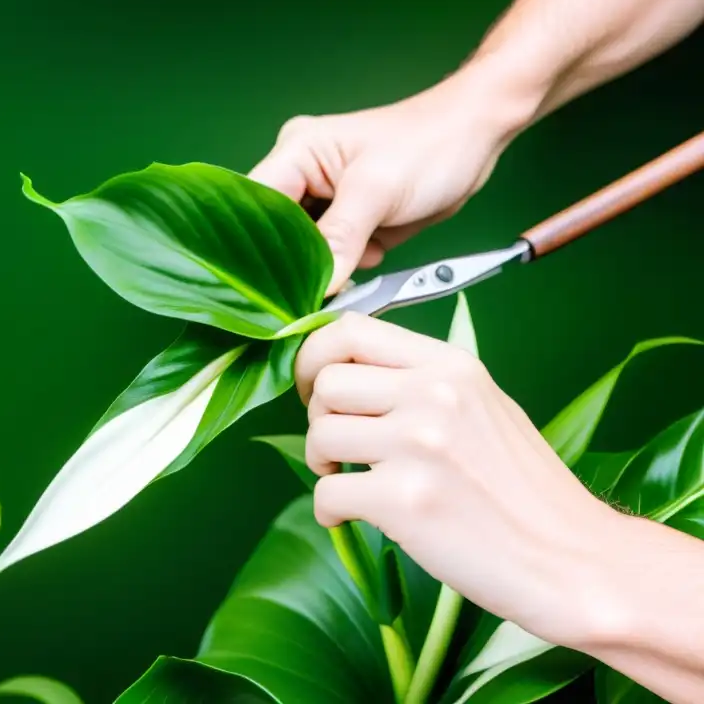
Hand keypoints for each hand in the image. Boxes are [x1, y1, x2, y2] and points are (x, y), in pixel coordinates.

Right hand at [249, 65, 535, 293]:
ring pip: (303, 249)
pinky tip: (370, 260)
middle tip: (305, 293)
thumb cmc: (430, 145)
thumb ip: (340, 237)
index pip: (255, 206)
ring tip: (346, 272)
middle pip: (275, 232)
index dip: (253, 247)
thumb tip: (315, 285)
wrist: (477, 138)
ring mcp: (325, 199)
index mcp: (296, 153)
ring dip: (322, 268)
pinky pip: (332, 255)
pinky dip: (346, 267)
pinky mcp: (348, 220)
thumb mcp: (378, 189)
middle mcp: (302, 175)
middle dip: (291, 263)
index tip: (262, 288)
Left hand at [294, 312, 624, 648]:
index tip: (314, 387)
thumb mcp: (484, 407)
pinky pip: (326, 494)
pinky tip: (350, 520)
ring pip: (319, 435)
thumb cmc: (525, 490)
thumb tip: (347, 373)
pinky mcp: (403, 501)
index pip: (350, 328)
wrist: (573, 560)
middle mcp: (434, 395)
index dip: (315, 356)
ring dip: (320, 464)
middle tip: (337, 447)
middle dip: (317, 417)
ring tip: (347, 482)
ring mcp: (418, 445)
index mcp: (451, 366)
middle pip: (326, 383)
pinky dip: (328, 512)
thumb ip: (421, 383)